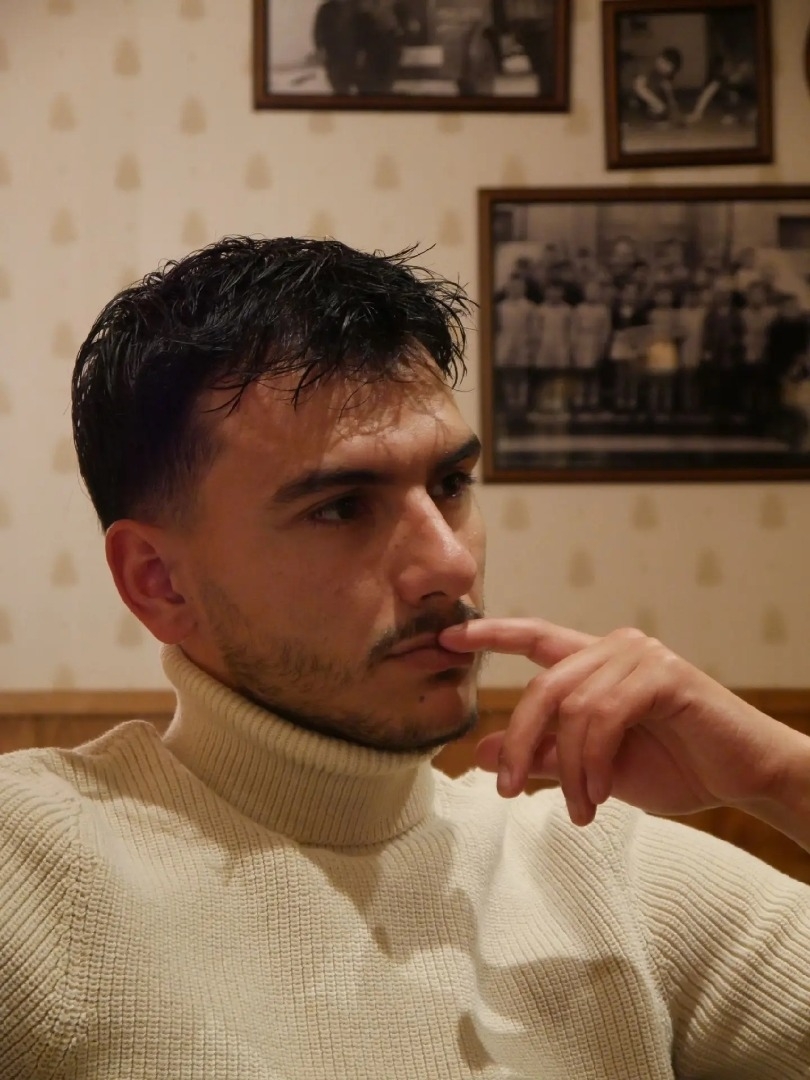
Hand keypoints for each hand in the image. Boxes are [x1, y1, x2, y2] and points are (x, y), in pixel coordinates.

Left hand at [439, 618, 800, 827]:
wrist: (743, 778)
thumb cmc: (673, 766)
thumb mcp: (593, 768)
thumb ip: (543, 755)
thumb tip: (483, 750)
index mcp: (594, 662)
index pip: (534, 637)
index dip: (489, 634)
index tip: (444, 638)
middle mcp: (613, 647)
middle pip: (541, 686)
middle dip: (518, 742)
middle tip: (508, 792)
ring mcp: (639, 656)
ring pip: (571, 706)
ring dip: (569, 768)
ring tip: (582, 809)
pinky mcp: (663, 674)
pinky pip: (603, 715)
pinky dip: (594, 761)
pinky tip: (603, 794)